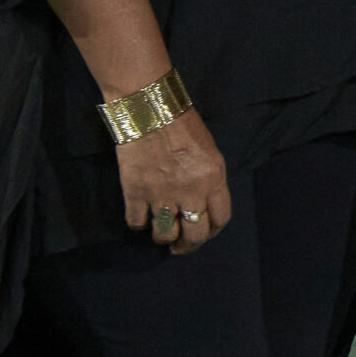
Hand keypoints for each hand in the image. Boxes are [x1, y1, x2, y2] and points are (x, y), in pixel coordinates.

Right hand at [116, 108, 230, 253]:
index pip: (221, 219)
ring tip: (162, 234)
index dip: (213, 231)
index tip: (206, 232)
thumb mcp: (210, 152)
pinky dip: (139, 224)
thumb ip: (210, 181)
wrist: (151, 109)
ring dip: (164, 237)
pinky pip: (137, 222)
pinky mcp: (135, 192)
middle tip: (182, 246)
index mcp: (214, 179)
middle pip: (195, 235)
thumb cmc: (184, 125)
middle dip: (189, 245)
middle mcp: (190, 191)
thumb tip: (202, 205)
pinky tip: (142, 217)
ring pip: (165, 234)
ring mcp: (161, 194)